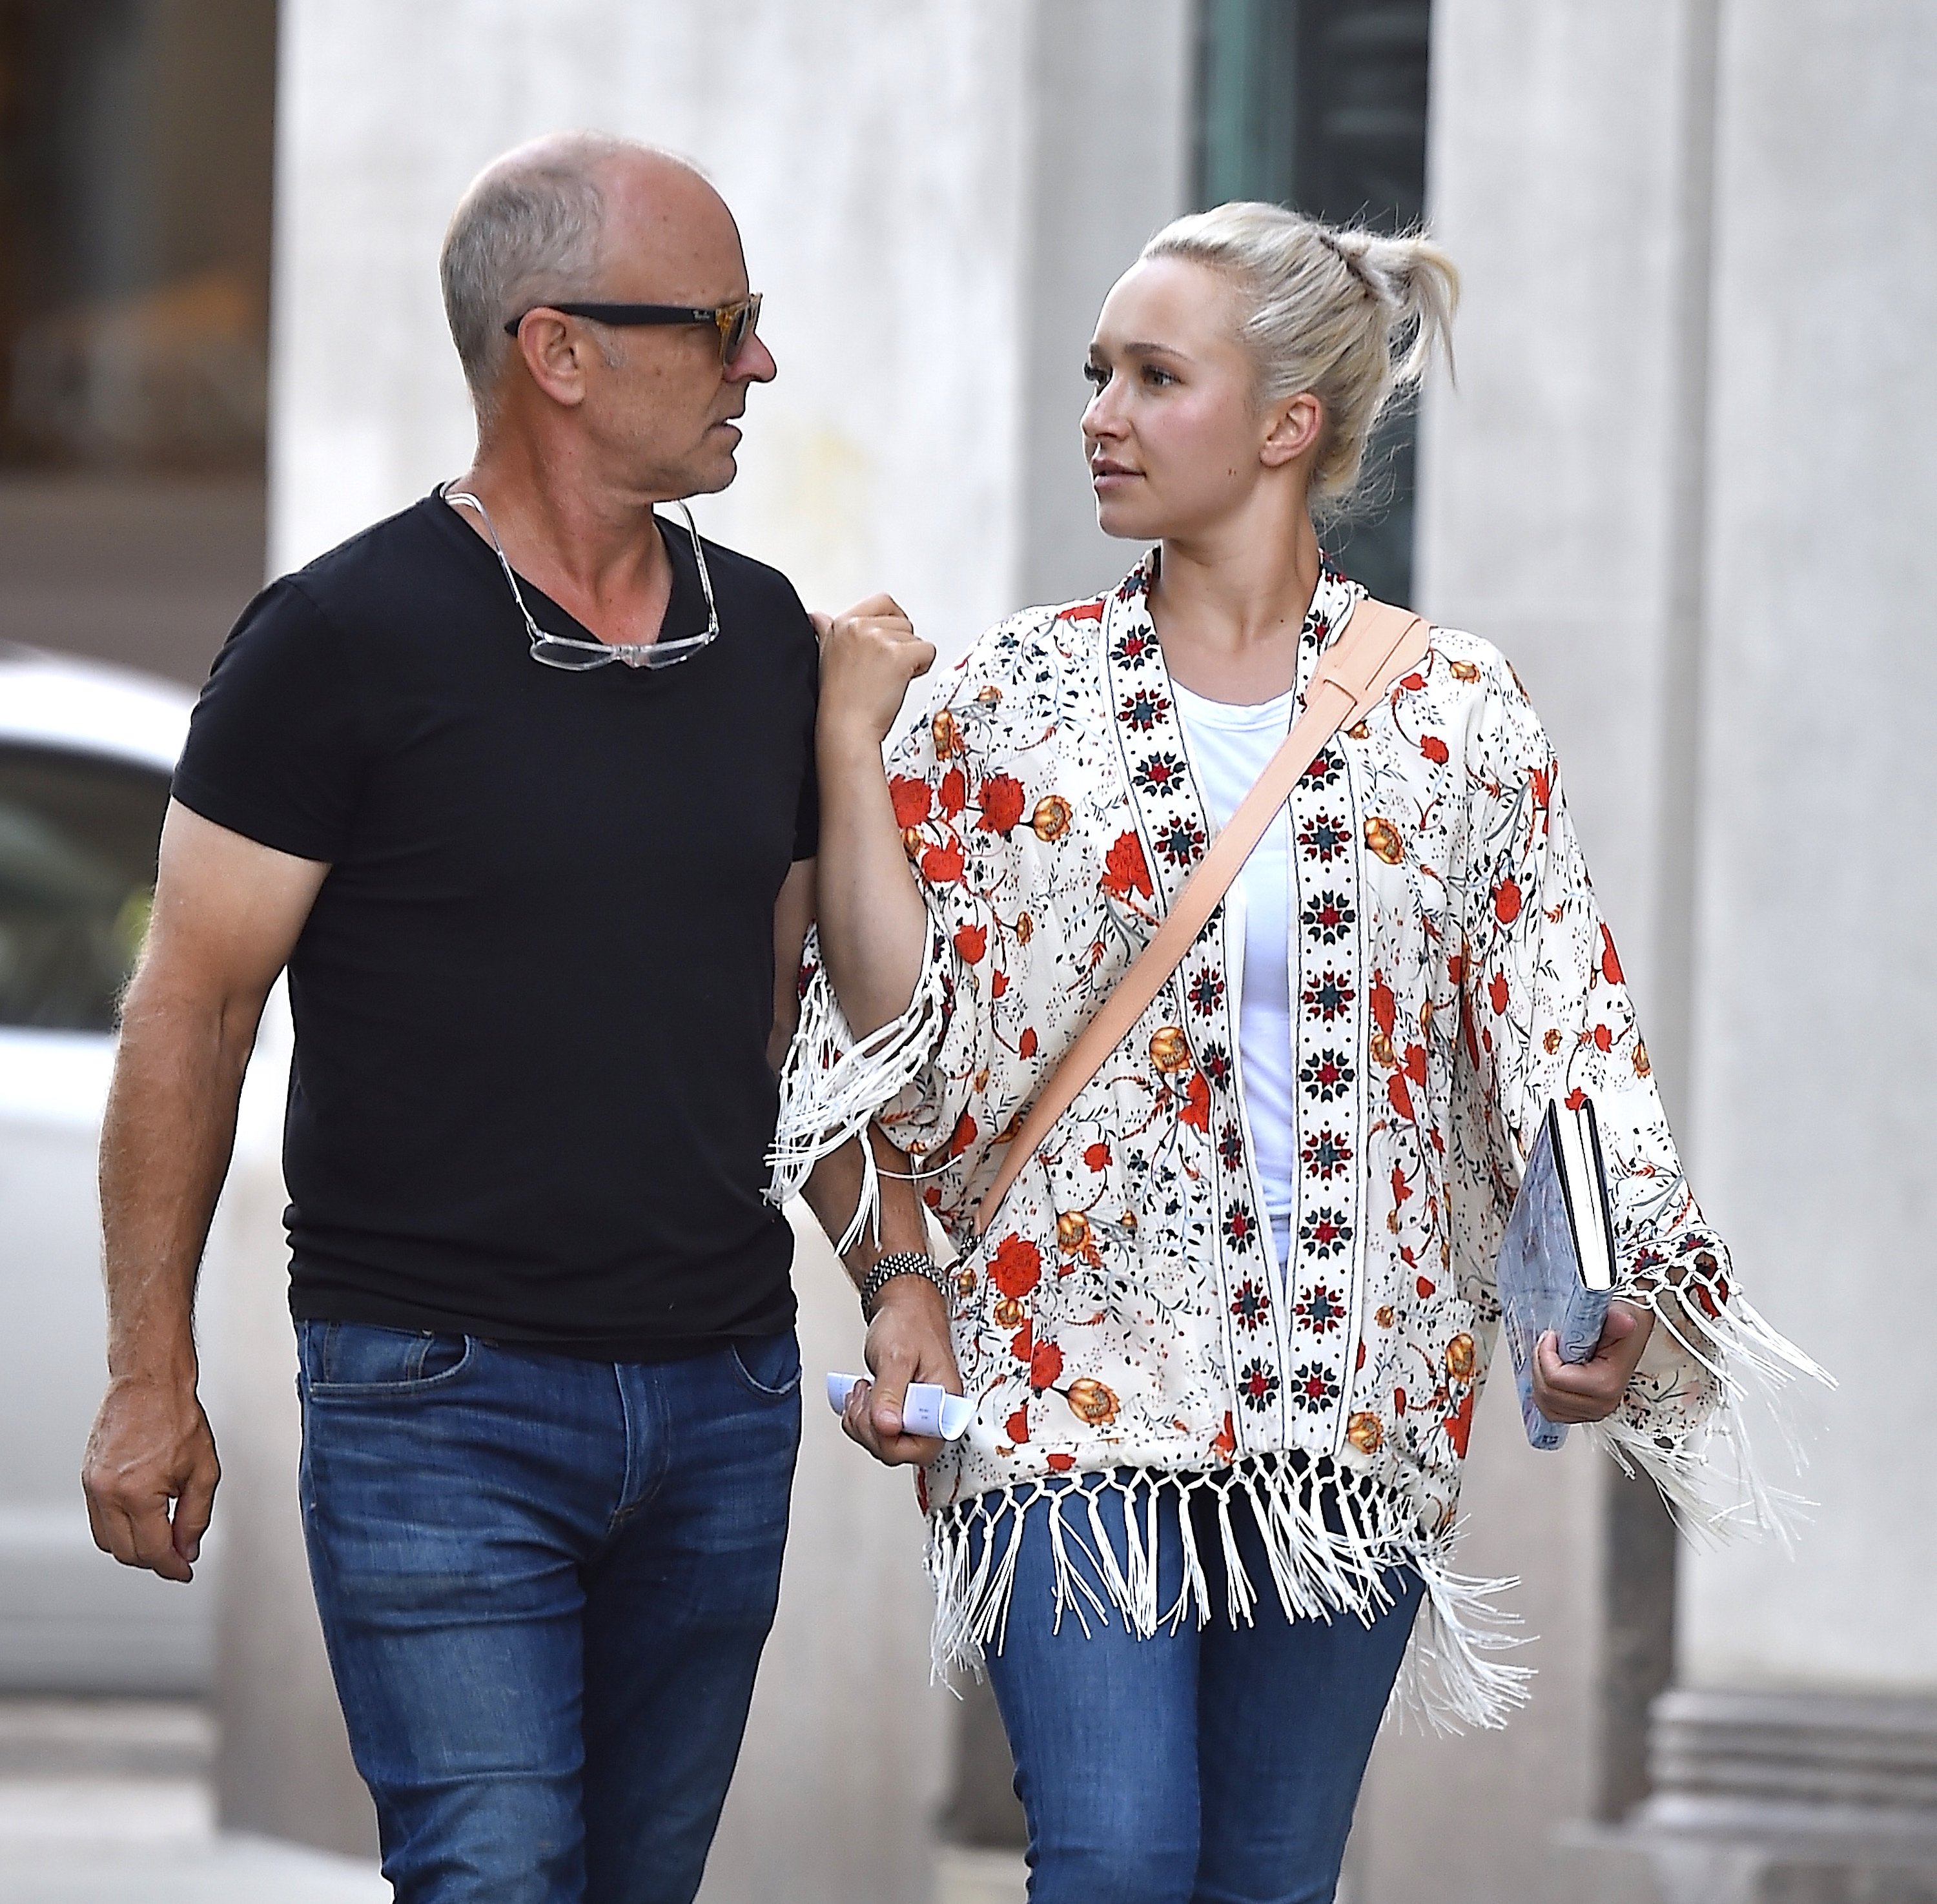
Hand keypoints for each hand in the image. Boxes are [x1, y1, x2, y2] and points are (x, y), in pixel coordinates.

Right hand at [81, 1374, 219, 1582]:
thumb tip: (187, 1549)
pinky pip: (98, 1520)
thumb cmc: (177, 1418)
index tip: (184, 1571)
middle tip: (178, 1553)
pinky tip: (141, 1518)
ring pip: (107, 1541)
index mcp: (137, 1493)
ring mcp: (92, 1486)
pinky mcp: (86, 1477)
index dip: (172, 1567)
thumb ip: (195, 1516)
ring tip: (162, 1536)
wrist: (149, 1384)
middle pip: (126, 1553)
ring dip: (134, 1547)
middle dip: (154, 1559)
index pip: (153, 1551)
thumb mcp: (204, 1471)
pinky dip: (118, 1528)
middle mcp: (107, 1493)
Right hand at [813, 593, 934, 751]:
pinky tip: (902, 682)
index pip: (883, 603)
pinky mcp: (898, 655)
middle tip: (883, 671)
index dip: (892, 624)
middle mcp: (859, 626)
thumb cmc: (839, 702)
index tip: (886, 647)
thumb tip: (816, 616)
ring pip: (915, 637)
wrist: (845, 729)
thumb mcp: (825, 656)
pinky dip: (922, 667)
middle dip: (901, 646)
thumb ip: (825, 630)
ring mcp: (879, 639)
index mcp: (842, 623)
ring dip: (910, 659)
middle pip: (903, 622)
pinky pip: (928, 651)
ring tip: (888, 679)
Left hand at [840, 1275, 962, 1467]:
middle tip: (864, 1399)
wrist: (905, 1307)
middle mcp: (934, 1415)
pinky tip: (863, 1395)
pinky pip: (877, 1432)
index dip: (892, 1437)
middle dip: (871, 1428)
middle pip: (899, 1451)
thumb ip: (891, 1392)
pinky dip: (861, 1418)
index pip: (921, 1448)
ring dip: (863, 1422)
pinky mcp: (901, 1411)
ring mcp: (917, 1415)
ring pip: (884, 1444)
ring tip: (863, 1391)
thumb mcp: (897, 1356)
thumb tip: (887, 1427)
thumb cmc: (909, 1324)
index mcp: (945, 1404)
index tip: (878, 1411)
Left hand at [1531, 1302, 1653, 1424]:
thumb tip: (1623, 1321)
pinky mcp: (1583, 1412)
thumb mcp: (1618, 1318)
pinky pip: (1550, 1410)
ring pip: (1545, 1403)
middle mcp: (1601, 1404)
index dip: (1545, 1354)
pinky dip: (1544, 1391)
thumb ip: (1616, 1320)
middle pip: (1547, 1393)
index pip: (1555, 1379)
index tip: (1552, 1336)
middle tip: (1549, 1344)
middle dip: (1541, 1364)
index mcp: (1606, 1384)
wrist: (1630, 1337)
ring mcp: (1592, 1411)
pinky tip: (1552, 1371)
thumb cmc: (1621, 1329)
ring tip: (1551, 1358)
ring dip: (1540, 1377)